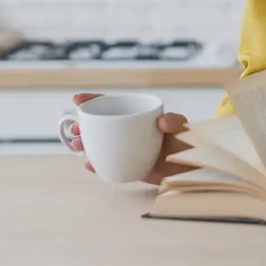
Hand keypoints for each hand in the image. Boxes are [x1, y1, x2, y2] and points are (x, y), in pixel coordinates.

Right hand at [69, 93, 192, 184]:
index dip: (92, 100)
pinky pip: (106, 164)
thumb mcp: (181, 125)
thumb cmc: (185, 139)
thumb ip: (174, 120)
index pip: (109, 104)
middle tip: (75, 130)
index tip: (78, 99)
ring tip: (78, 146)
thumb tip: (161, 122)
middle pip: (97, 125)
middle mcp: (125, 131)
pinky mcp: (126, 166)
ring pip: (98, 144)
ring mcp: (123, 148)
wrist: (190, 165)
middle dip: (81, 126)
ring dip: (84, 144)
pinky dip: (96, 165)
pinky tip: (90, 164)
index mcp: (133, 115)